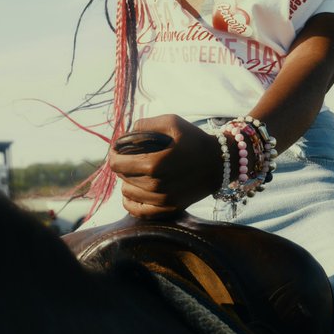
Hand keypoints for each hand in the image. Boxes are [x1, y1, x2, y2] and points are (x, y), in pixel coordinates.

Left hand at [108, 115, 223, 218]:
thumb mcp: (172, 122)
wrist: (220, 163)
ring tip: (139, 172)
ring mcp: (163, 200)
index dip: (114, 154)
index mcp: (154, 163)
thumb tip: (125, 136)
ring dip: (128, 181)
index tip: (119, 150)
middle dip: (123, 166)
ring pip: (127, 193)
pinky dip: (131, 202)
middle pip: (122, 177)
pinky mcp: (169, 209)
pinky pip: (137, 211)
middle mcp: (156, 185)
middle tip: (133, 158)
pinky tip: (135, 191)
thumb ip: (145, 125)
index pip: (116, 163)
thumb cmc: (194, 140)